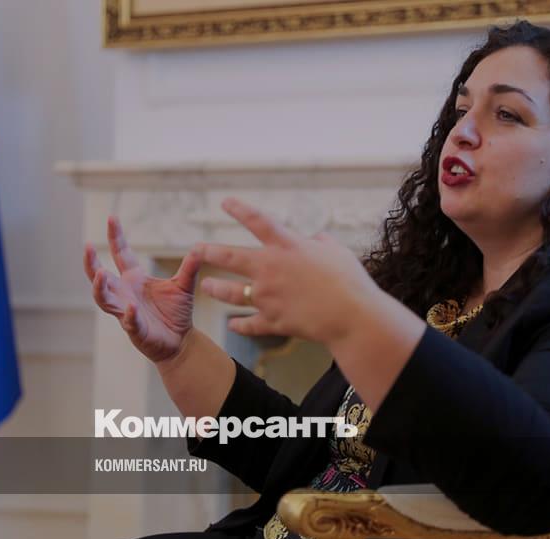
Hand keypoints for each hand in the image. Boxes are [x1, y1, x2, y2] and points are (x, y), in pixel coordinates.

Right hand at [83, 216, 202, 365]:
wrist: (180, 341)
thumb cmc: (176, 312)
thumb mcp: (184, 286)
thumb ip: (189, 268)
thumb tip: (198, 249)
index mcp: (134, 279)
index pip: (120, 254)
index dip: (116, 237)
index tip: (112, 217)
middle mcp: (124, 293)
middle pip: (99, 276)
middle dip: (91, 262)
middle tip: (87, 246)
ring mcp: (125, 311)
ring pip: (104, 299)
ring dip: (100, 287)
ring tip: (100, 274)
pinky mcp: (135, 329)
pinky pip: (128, 320)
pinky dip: (128, 314)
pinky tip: (131, 307)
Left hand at [198, 197, 378, 343]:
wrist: (353, 317)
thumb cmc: (351, 281)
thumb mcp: (338, 252)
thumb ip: (322, 243)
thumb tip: (317, 238)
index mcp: (287, 247)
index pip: (257, 220)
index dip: (239, 209)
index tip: (225, 202)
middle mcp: (270, 269)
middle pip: (230, 257)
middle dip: (209, 252)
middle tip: (196, 250)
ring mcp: (268, 297)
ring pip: (231, 293)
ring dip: (215, 289)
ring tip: (206, 287)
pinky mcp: (272, 321)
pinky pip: (249, 324)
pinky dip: (240, 325)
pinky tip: (232, 324)